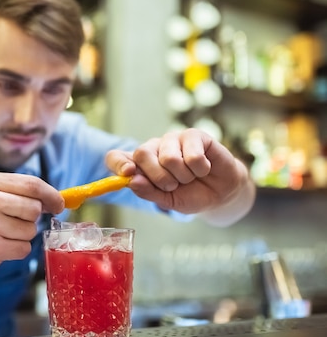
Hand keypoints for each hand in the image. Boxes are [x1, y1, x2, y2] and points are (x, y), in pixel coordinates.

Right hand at [0, 173, 63, 277]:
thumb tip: (57, 199)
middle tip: (13, 223)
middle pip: (34, 208)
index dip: (51, 195)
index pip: (32, 184)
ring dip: (22, 236)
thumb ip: (15, 192)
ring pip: (30, 231)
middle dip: (31, 219)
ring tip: (0, 235)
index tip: (58, 204)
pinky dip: (16, 250)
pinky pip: (23, 249)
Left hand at [105, 128, 254, 225]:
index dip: (118, 164)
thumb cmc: (190, 195)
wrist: (220, 193)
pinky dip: (200, 169)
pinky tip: (204, 168)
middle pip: (142, 154)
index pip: (115, 157)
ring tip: (190, 177)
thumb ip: (148, 192)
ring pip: (169, 157)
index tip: (128, 174)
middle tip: (173, 185)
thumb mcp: (167, 201)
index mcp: (140, 165)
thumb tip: (132, 181)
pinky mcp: (194, 135)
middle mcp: (152, 148)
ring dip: (183, 176)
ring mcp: (172, 139)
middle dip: (160, 178)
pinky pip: (192, 155)